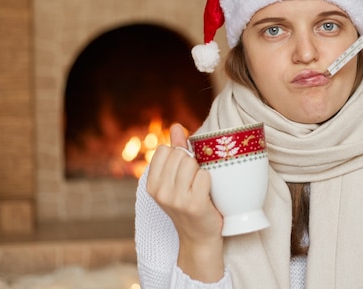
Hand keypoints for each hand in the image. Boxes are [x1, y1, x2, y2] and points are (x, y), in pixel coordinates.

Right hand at [146, 123, 223, 280]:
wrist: (199, 236)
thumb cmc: (189, 202)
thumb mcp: (176, 178)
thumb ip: (176, 150)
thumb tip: (176, 125)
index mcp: (152, 184)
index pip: (165, 150)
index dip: (179, 156)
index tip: (183, 172)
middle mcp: (160, 191)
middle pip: (180, 154)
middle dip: (191, 163)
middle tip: (193, 182)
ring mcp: (176, 199)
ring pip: (192, 163)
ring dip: (201, 172)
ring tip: (199, 188)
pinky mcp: (193, 204)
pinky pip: (205, 175)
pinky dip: (210, 182)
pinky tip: (206, 195)